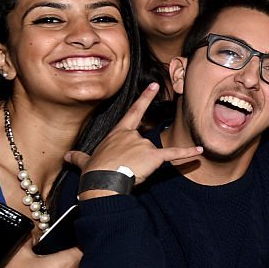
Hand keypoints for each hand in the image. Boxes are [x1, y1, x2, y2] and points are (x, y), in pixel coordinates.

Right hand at [66, 83, 201, 197]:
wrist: (102, 182)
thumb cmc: (94, 172)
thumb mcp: (85, 161)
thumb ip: (80, 157)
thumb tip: (68, 156)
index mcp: (118, 133)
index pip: (134, 112)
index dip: (145, 98)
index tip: (154, 85)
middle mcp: (132, 135)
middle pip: (143, 142)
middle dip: (137, 156)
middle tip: (124, 166)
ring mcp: (144, 144)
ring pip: (152, 153)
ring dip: (145, 164)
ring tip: (130, 173)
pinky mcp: (154, 156)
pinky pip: (173, 154)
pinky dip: (187, 153)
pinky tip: (200, 151)